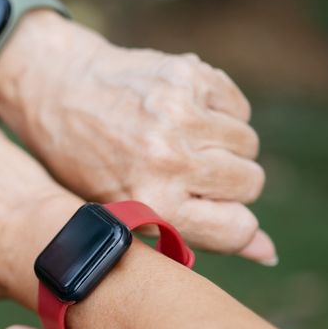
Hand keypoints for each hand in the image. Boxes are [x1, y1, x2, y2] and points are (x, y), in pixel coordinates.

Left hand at [0, 13, 275, 263]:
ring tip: (184, 143)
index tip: (214, 212)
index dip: (233, 223)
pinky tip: (184, 115)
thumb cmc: (90, 162)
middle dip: (229, 182)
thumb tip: (269, 253)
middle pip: (250, 183)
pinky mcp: (189, 75)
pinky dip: (221, 113)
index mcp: (151, 203)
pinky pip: (239, 108)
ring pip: (248, 144)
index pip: (237, 228)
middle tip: (191, 173)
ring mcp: (180, 114)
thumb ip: (197, 234)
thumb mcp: (129, 211)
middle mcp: (168, 160)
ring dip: (225, 146)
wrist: (58, 90)